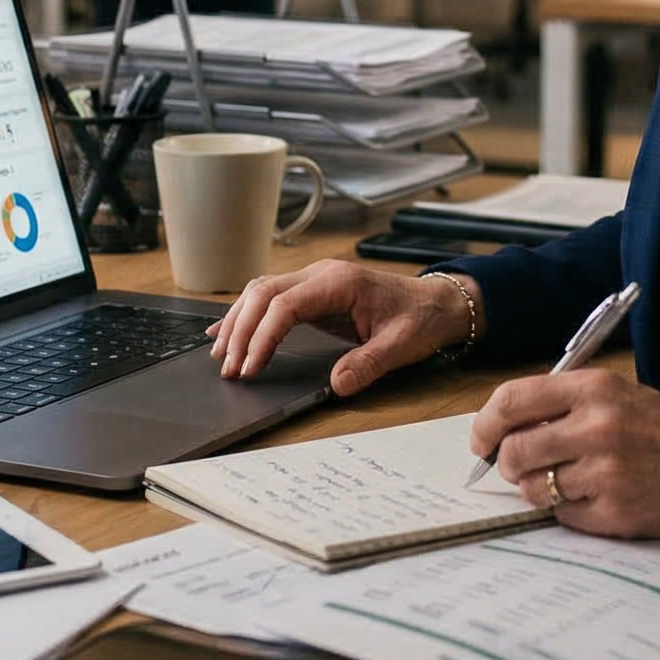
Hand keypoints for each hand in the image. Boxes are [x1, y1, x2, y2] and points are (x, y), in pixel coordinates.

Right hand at [209, 260, 473, 396]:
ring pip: (261, 291)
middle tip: (229, 368)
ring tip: (221, 355)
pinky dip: (247, 313)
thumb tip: (336, 385)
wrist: (437, 302)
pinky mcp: (313, 290)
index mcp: (340, 282)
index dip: (262, 336)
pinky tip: (227, 331)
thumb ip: (369, 363)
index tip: (250, 367)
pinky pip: (271, 296)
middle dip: (241, 330)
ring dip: (238, 321)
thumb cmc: (420, 319)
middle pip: (263, 293)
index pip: (285, 304)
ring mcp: (315, 279)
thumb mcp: (402, 345)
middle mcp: (321, 274)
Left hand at [471, 369, 659, 538]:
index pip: (511, 401)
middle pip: (514, 451)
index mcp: (594, 390)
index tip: (482, 440)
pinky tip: (596, 498)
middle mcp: (596, 427)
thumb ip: (565, 406)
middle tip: (522, 467)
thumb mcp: (621, 396)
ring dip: (540, 489)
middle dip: (509, 463)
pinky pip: (561, 516)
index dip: (485, 424)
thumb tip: (505, 430)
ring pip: (533, 488)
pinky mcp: (614, 513)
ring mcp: (605, 473)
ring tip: (571, 481)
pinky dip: (568, 511)